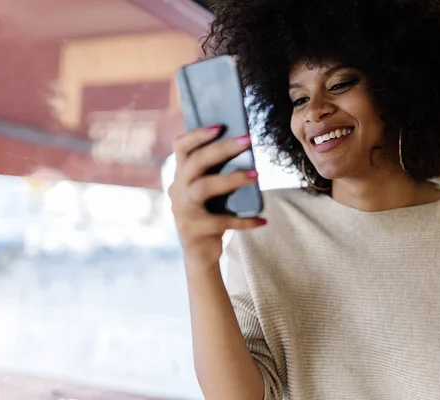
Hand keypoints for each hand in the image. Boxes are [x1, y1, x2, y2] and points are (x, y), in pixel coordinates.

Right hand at [168, 126, 266, 268]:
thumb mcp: (208, 192)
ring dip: (232, 179)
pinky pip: (222, 221)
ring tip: (256, 175)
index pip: (181, 147)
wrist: (199, 253)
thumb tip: (244, 149)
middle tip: (247, 141)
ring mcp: (183, 210)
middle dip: (222, 149)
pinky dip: (244, 221)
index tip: (220, 126)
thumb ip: (216, 173)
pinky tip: (262, 220)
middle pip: (196, 162)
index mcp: (180, 176)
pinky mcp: (195, 229)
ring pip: (204, 187)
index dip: (198, 135)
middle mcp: (177, 190)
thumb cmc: (209, 214)